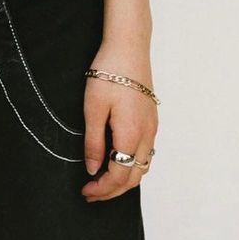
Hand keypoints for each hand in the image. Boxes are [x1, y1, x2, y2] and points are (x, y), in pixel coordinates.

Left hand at [80, 41, 157, 201]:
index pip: (119, 175)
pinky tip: (117, 159)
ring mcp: (152, 127)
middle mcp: (147, 135)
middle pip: (134, 177)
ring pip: (143, 166)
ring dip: (124, 179)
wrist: (128, 46)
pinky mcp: (152, 119)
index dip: (102, 189)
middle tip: (91, 192)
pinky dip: (132, 165)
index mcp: (131, 134)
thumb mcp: (93, 107)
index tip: (86, 192)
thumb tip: (93, 169)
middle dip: (113, 190)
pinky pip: (146, 153)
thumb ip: (94, 142)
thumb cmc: (108, 72)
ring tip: (102, 180)